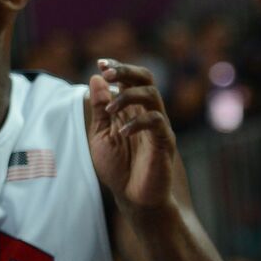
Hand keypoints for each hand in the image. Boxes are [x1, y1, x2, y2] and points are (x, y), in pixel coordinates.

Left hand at [88, 59, 175, 212]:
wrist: (134, 197)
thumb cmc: (118, 168)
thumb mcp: (100, 136)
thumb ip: (100, 109)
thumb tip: (96, 79)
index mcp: (131, 110)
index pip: (129, 80)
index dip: (117, 68)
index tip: (101, 63)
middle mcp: (146, 113)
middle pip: (145, 79)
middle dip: (126, 71)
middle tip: (108, 72)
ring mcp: (158, 126)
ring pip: (152, 95)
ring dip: (128, 97)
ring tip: (110, 111)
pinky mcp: (165, 141)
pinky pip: (156, 122)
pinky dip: (138, 123)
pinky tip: (122, 133)